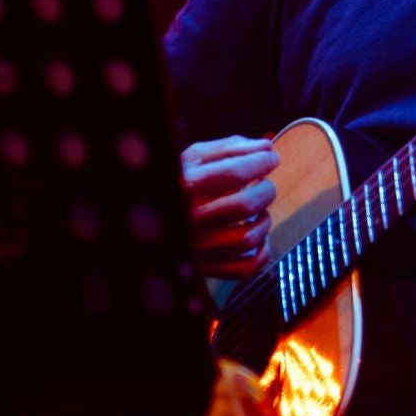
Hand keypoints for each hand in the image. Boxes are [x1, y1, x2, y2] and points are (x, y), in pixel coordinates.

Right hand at [180, 134, 279, 279]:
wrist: (145, 221)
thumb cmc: (176, 184)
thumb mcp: (192, 159)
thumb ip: (228, 149)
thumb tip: (266, 147)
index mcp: (183, 186)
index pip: (232, 173)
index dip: (260, 162)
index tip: (271, 158)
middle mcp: (189, 219)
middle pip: (244, 205)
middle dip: (265, 190)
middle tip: (265, 185)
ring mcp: (198, 248)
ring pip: (249, 238)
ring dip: (264, 221)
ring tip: (259, 211)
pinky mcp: (207, 269)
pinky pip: (246, 268)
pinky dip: (261, 253)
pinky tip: (257, 237)